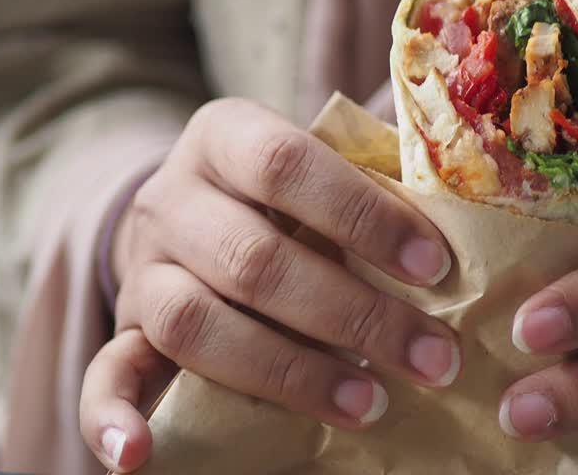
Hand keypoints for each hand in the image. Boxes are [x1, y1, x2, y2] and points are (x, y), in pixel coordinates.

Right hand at [79, 98, 459, 471]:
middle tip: (433, 358)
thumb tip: (474, 202)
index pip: (287, 163)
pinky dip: (111, 420)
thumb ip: (378, 174)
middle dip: (353, 314)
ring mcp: (143, 269)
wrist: (192, 211)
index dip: (362, 215)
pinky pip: (103, 375)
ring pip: (195, 322)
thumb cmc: (290, 194)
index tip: (436, 267)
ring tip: (370, 404)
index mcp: (225, 136)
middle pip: (253, 259)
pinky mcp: (124, 331)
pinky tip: (138, 458)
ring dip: (287, 372)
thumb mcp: (324, 164)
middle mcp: (172, 197)